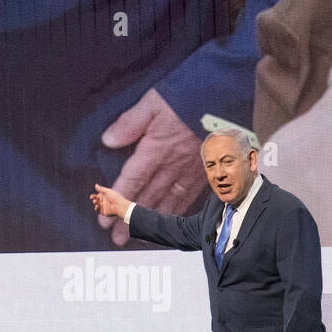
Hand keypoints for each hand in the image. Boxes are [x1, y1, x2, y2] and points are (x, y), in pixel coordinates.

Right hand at [90, 183, 130, 220]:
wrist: (119, 205)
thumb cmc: (114, 197)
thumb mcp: (107, 191)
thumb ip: (101, 189)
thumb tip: (96, 185)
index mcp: (104, 196)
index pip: (97, 196)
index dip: (93, 196)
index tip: (91, 197)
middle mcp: (104, 202)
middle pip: (96, 201)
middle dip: (94, 200)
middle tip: (95, 200)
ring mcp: (104, 207)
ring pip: (96, 206)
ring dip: (95, 204)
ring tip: (96, 203)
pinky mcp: (104, 212)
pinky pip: (98, 211)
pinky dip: (96, 209)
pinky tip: (97, 207)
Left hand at [98, 88, 203, 244]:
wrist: (228, 96)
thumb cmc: (189, 94)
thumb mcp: (153, 102)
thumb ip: (130, 123)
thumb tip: (108, 141)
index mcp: (158, 149)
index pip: (133, 179)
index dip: (118, 199)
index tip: (104, 217)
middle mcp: (174, 165)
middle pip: (149, 196)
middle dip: (131, 218)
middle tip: (116, 237)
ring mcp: (193, 169)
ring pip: (169, 200)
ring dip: (152, 219)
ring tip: (137, 236)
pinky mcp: (208, 169)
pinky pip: (190, 195)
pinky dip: (178, 209)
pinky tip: (170, 217)